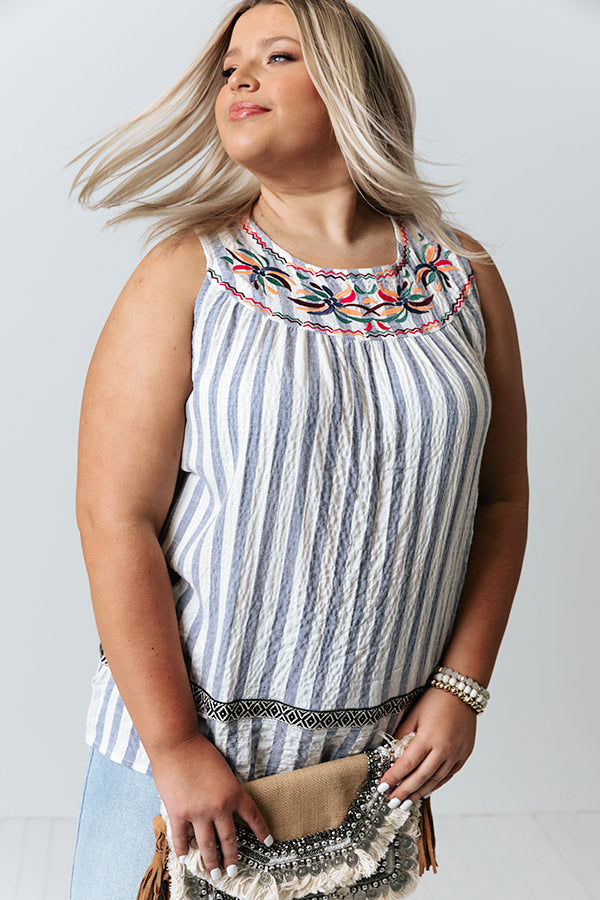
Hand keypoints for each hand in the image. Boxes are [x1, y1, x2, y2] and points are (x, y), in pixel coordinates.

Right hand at [149, 733, 272, 879]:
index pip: (253, 816)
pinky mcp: (179, 813)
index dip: (262, 831)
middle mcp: (219, 806)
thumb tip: (223, 808)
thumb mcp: (222, 770)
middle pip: (229, 839)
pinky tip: (185, 858)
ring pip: (207, 845)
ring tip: (214, 874)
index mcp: (234, 792)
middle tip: (233, 871)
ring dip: (211, 862)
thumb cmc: (199, 751)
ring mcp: (198, 812)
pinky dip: (183, 850)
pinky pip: (182, 838)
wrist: (178, 744)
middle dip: (232, 858)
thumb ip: (224, 791)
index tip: (268, 842)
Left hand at [377, 687, 476, 806]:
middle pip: (421, 777)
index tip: (382, 787)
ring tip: (407, 802)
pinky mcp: (464, 755)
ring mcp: (456, 754)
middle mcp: (444, 749)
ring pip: (436, 780)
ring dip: (420, 793)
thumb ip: (402, 735)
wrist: (461, 692)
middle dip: (405, 792)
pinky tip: (426, 791)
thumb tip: (391, 754)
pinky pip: (448, 775)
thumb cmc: (434, 700)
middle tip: (392, 803)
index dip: (394, 777)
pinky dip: (436, 785)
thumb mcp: (414, 714)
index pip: (407, 763)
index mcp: (428, 738)